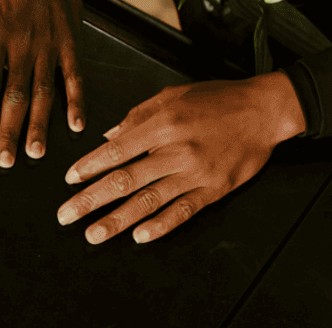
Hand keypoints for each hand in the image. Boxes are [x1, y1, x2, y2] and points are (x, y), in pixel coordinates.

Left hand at [0, 0, 84, 166]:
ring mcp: (50, 45)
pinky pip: (74, 76)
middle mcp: (23, 45)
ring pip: (44, 91)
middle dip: (10, 129)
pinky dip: (77, 100)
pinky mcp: (71, 43)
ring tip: (35, 152)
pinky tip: (76, 125)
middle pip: (15, 95)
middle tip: (6, 160)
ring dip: (40, 123)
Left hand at [57, 72, 304, 243]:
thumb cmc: (218, 99)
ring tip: (93, 234)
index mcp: (162, 124)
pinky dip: (161, 225)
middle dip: (91, 200)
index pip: (117, 150)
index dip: (89, 166)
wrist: (265, 110)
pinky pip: (183, 211)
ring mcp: (195, 173)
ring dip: (117, 220)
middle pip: (125, 180)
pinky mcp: (215, 189)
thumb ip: (137, 115)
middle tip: (66, 215)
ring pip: (149, 201)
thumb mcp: (172, 94)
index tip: (69, 179)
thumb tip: (108, 136)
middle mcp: (176, 150)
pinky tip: (140, 236)